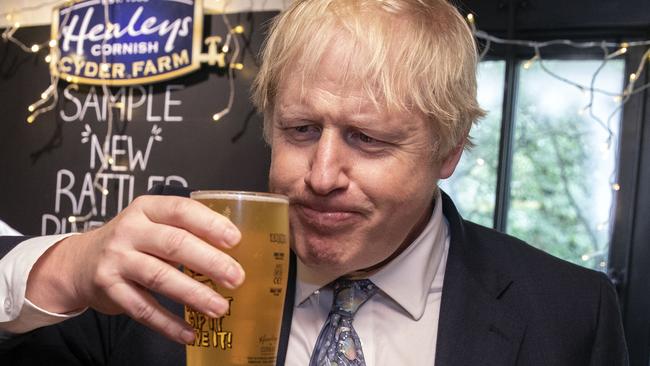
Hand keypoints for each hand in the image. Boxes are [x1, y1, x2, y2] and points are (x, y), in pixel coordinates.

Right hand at [26, 195, 244, 343]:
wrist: (80, 262)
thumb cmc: (132, 241)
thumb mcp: (153, 224)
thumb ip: (186, 230)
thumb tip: (235, 252)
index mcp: (147, 208)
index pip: (181, 210)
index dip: (210, 224)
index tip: (235, 239)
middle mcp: (130, 230)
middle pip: (174, 244)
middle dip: (210, 262)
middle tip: (236, 278)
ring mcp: (117, 260)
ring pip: (160, 277)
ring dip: (193, 295)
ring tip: (219, 307)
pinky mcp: (110, 289)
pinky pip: (143, 309)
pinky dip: (168, 323)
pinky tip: (190, 332)